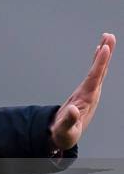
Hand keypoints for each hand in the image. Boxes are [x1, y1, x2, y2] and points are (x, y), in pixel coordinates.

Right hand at [49, 33, 115, 149]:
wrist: (63, 137)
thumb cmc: (64, 134)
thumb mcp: (65, 130)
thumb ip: (68, 121)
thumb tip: (72, 110)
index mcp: (87, 100)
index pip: (95, 78)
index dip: (100, 63)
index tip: (104, 48)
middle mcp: (92, 94)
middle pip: (101, 71)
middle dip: (105, 54)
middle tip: (110, 36)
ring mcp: (90, 92)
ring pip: (99, 70)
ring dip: (103, 54)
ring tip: (106, 38)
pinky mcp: (86, 91)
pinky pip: (94, 72)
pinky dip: (97, 61)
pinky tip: (99, 52)